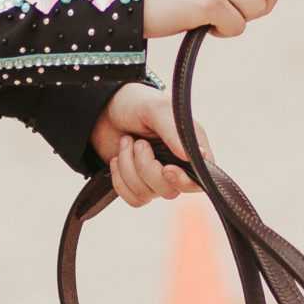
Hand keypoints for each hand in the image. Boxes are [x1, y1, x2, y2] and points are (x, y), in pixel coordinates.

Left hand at [90, 81, 213, 205]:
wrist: (104, 110)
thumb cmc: (136, 104)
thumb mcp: (156, 110)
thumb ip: (175, 132)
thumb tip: (193, 157)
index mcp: (190, 146)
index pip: (199, 179)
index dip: (183, 180)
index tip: (166, 169)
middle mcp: (177, 165)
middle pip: (170, 190)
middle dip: (146, 168)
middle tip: (139, 143)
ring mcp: (157, 177)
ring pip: (147, 194)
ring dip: (129, 168)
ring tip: (126, 142)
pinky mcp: (138, 185)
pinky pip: (133, 199)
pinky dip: (120, 180)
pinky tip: (117, 159)